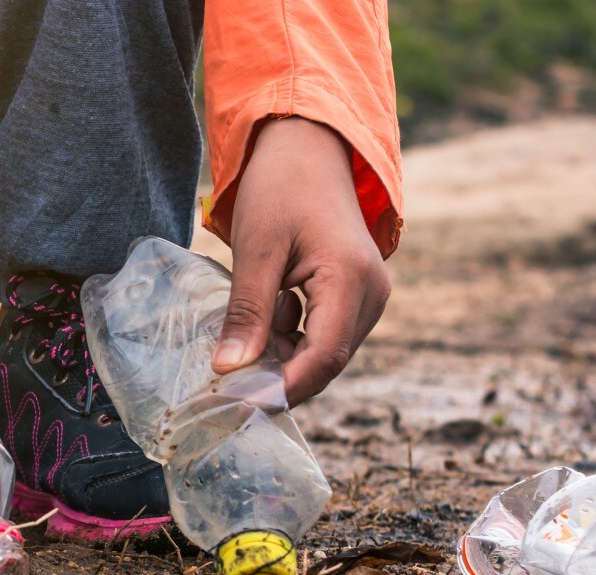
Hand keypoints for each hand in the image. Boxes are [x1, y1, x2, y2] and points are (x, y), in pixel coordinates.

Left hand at [212, 118, 391, 405]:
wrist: (308, 149)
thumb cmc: (280, 188)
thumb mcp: (256, 249)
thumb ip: (247, 312)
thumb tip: (229, 370)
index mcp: (352, 281)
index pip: (322, 359)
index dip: (279, 389)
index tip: (234, 404)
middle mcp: (372, 296)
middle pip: (324, 363)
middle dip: (275, 375)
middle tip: (223, 377)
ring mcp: (369, 298)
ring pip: (322, 353)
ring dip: (280, 352)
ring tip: (250, 315)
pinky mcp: (357, 297)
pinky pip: (322, 335)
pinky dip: (288, 336)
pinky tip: (267, 307)